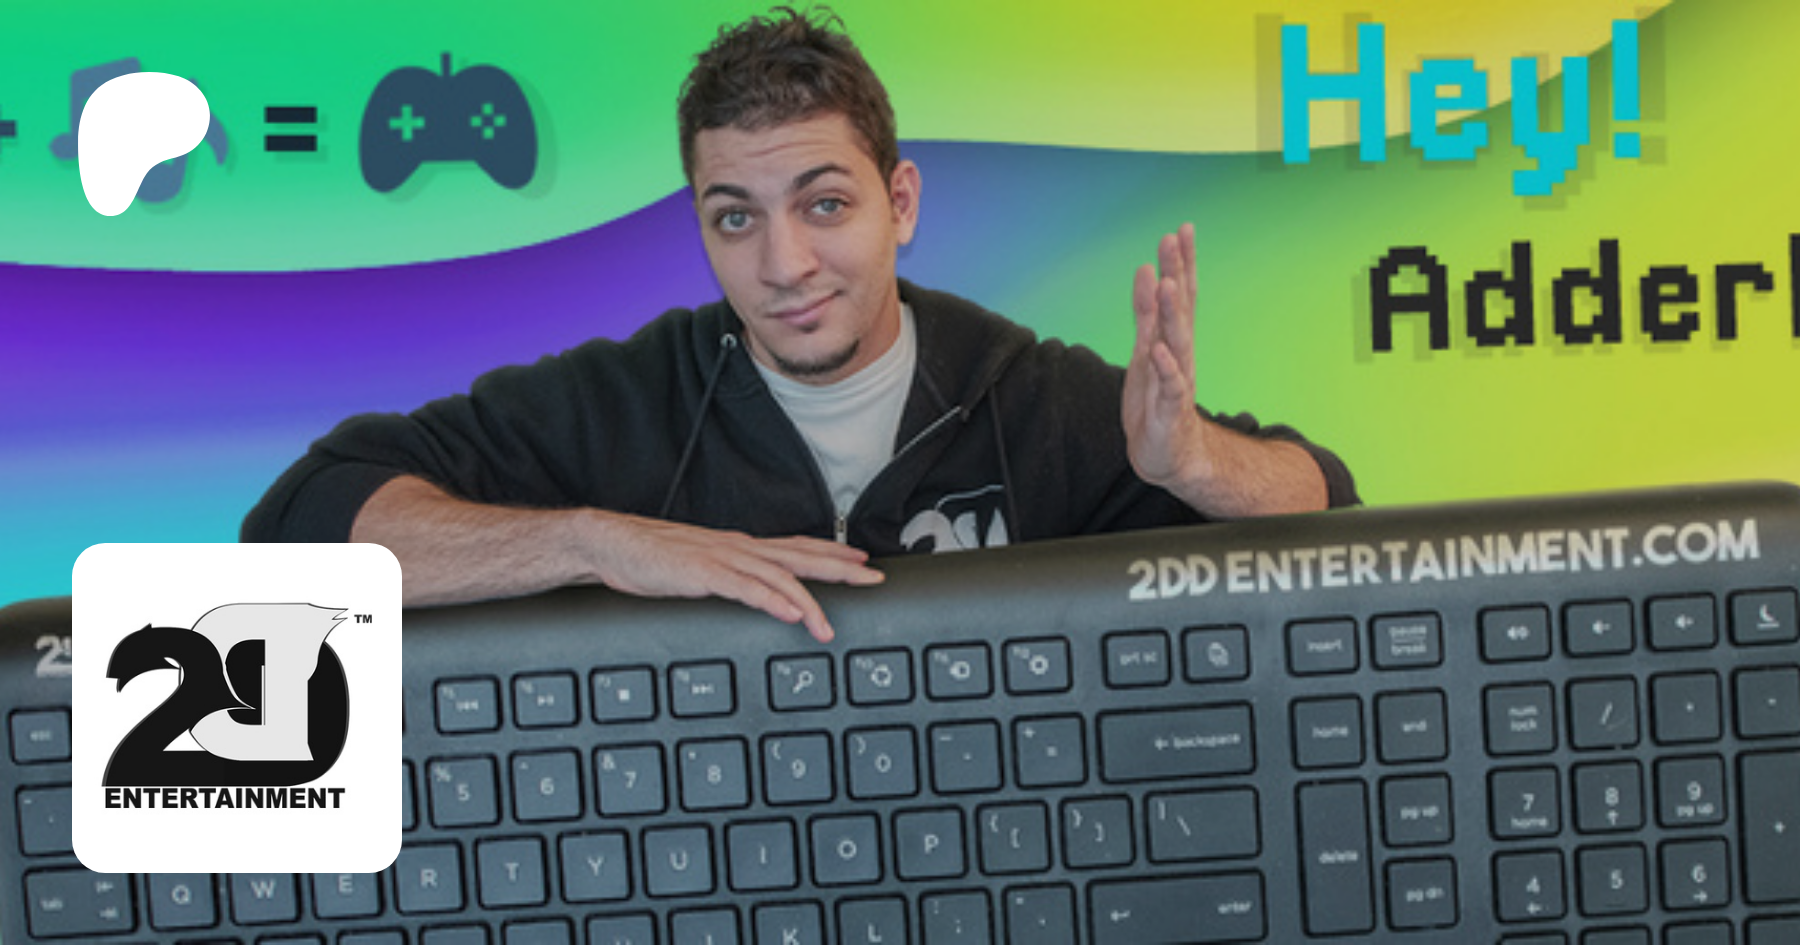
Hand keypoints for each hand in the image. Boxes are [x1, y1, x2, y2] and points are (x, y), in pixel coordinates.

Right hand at [586, 511, 882, 643]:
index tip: (861, 560)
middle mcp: (739, 548)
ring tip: (829, 625)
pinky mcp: (702, 574)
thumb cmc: (654, 558)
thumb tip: (755, 595)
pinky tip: (790, 614)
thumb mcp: (702, 569)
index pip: (796, 547)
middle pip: (800, 558)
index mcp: (740, 547)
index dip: (831, 552)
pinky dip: (771, 601)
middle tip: (873, 579)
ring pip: (778, 577)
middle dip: (840, 569)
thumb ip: (730, 579)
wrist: (613, 544)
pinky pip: (744, 588)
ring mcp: (722, 559)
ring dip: (808, 601)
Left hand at [1123, 222, 1207, 489]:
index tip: (1181, 229)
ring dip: (1173, 314)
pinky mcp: (1170, 410)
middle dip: (1178, 273)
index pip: (1180, 295)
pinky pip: (1170, 387)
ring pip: (1177, 342)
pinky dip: (1166, 369)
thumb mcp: (1145, 349)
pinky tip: (1160, 351)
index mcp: (1172, 339)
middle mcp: (1179, 355)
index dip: (1180, 263)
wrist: (1165, 454)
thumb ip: (1146, 312)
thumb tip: (1146, 270)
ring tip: (1168, 284)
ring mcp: (1177, 381)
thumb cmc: (1155, 400)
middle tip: (1175, 239)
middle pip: (1181, 309)